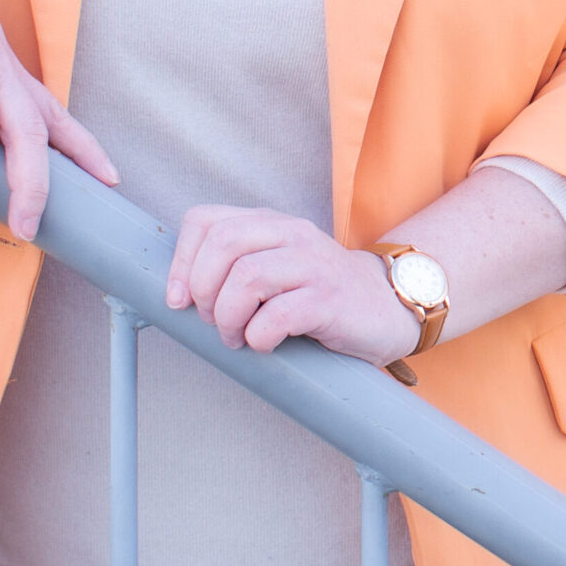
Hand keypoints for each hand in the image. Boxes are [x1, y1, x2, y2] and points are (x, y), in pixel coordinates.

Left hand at [165, 209, 420, 365]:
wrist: (389, 307)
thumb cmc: (320, 295)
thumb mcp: (276, 267)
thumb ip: (236, 266)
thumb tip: (177, 297)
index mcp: (270, 224)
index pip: (205, 220)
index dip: (181, 262)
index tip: (178, 301)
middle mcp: (292, 234)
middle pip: (223, 244)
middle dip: (204, 290)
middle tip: (213, 321)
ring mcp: (313, 264)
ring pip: (247, 278)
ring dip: (228, 318)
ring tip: (236, 337)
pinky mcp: (330, 299)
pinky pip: (279, 315)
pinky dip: (259, 336)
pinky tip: (266, 344)